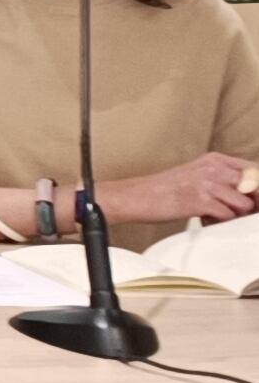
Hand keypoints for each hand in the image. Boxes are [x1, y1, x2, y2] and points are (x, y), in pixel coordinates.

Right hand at [98, 153, 258, 225]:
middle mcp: (213, 168)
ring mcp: (207, 184)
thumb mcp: (197, 175)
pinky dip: (220, 222)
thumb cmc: (164, 189)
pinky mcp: (199, 201)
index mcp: (214, 159)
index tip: (253, 200)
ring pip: (245, 204)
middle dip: (253, 204)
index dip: (257, 189)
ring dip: (235, 215)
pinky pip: (228, 216)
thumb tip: (249, 194)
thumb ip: (222, 179)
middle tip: (238, 212)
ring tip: (217, 215)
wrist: (136, 196)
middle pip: (255, 186)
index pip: (254, 171)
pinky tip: (206, 219)